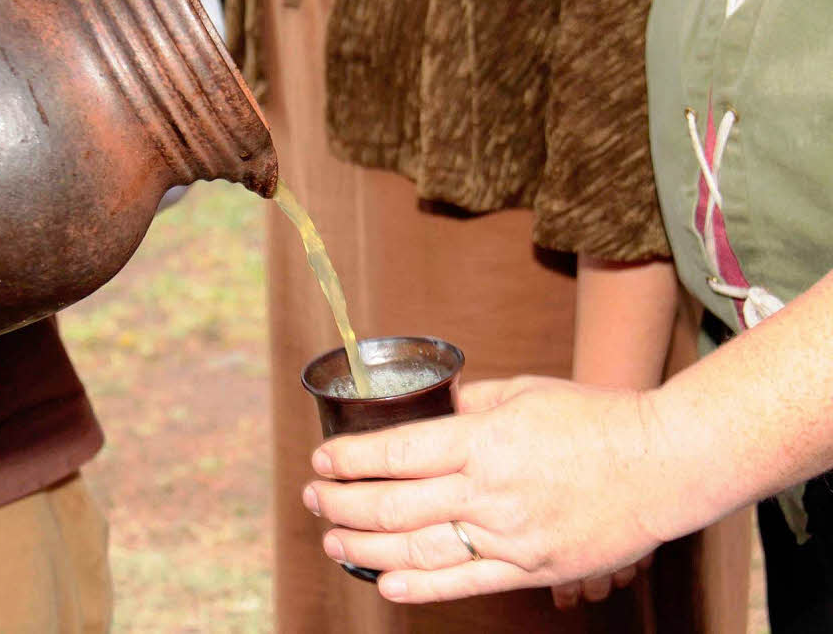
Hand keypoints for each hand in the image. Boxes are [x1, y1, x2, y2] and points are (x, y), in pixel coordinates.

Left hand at [302, 377, 673, 603]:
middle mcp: (490, 491)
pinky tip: (385, 582)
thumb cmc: (596, 418)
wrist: (664, 464)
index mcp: (485, 441)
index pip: (398, 453)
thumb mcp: (525, 392)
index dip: (350, 459)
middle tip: (315, 498)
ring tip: (333, 540)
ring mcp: (510, 536)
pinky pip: (465, 583)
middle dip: (342, 503)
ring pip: (418, 550)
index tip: (322, 460)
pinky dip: (419, 587)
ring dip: (364, 547)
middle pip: (395, 506)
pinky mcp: (531, 568)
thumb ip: (471, 406)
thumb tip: (431, 414)